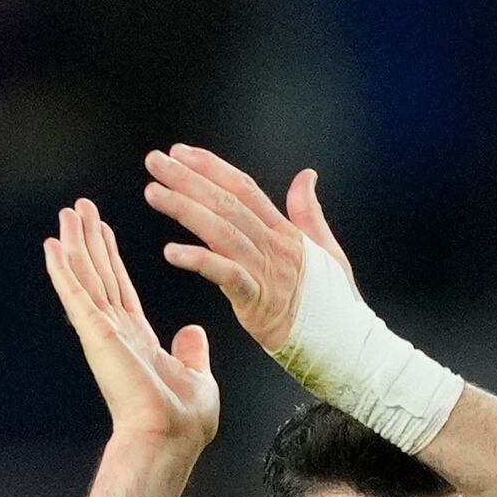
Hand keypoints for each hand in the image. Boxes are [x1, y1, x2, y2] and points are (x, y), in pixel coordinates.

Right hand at [43, 196, 216, 459]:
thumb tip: (192, 332)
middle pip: (99, 276)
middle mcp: (117, 333)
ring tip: (68, 213)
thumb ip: (191, 352)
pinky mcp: (97, 333)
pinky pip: (77, 294)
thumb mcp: (198, 377)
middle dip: (89, 241)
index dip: (111, 259)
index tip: (103, 233)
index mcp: (139, 342)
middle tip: (79, 209)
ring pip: (86, 277)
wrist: (170, 438)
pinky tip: (53, 246)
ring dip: (75, 244)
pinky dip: (63, 270)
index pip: (121, 290)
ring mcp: (104, 332)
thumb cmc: (183, 423)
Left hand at [140, 147, 336, 352]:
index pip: (243, 188)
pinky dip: (199, 261)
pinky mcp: (257, 301)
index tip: (180, 152)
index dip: (210, 167)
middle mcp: (274, 244)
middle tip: (154, 161)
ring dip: (184, 208)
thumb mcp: (324, 249)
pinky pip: (225, 275)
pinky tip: (171, 252)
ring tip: (153, 192)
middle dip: (187, 178)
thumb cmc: (331, 302)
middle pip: (225, 202)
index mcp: (284, 231)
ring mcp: (266, 271)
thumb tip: (306, 175)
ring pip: (220, 230)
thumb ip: (308, 211)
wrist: (343, 343)